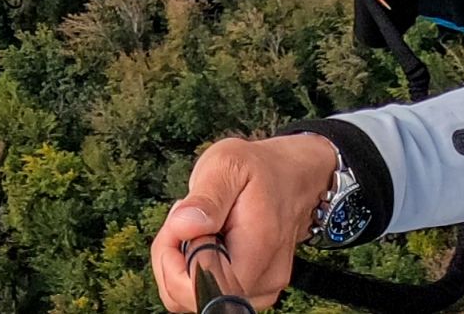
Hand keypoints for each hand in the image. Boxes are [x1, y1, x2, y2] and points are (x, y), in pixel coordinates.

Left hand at [149, 133, 337, 310]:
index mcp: (258, 250)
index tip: (177, 224)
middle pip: (192, 297)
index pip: (204, 289)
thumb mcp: (227, 165)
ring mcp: (261, 291)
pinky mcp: (253, 292)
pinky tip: (206, 238)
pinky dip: (193, 267)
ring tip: (198, 224)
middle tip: (184, 218)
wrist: (290, 179)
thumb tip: (182, 227)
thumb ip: (205, 199)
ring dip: (181, 262)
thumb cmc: (258, 170)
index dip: (173, 264)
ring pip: (195, 297)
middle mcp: (264, 281)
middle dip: (172, 258)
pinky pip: (206, 292)